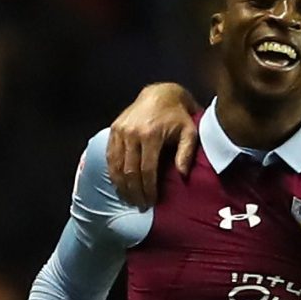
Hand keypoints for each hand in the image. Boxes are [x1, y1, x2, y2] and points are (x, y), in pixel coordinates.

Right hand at [106, 83, 198, 208]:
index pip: (146, 170)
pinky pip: (110, 156)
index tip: (152, 202)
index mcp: (150, 135)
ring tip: (129, 199)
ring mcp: (120, 130)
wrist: (161, 94)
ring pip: (116, 165)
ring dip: (122, 185)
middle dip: (135, 191)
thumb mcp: (190, 132)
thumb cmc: (178, 117)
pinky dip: (113, 172)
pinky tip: (119, 184)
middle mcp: (131, 133)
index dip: (148, 189)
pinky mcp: (114, 129)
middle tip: (140, 206)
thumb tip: (182, 175)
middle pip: (130, 171)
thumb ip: (187, 154)